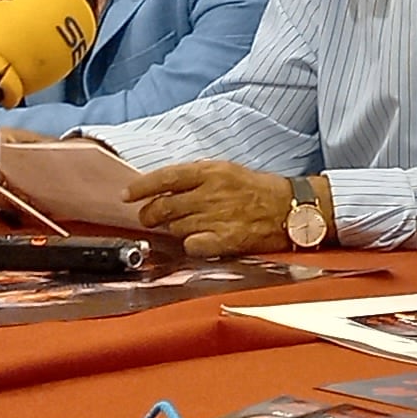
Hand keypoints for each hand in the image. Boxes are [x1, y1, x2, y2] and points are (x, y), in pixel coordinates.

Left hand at [125, 157, 295, 257]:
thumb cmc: (257, 190)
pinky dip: (191, 245)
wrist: (290, 209)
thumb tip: (163, 189)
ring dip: (173, 230)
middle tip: (149, 218)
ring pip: (175, 228)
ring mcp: (217, 217)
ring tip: (183, 227)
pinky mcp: (226, 240)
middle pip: (164, 207)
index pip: (165, 177)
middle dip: (150, 215)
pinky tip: (199, 241)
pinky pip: (192, 246)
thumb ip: (194, 178)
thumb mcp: (225, 171)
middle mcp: (210, 193)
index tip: (126, 195)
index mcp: (209, 172)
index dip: (141, 188)